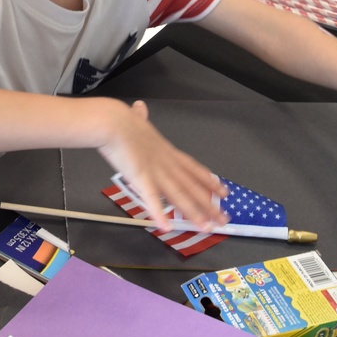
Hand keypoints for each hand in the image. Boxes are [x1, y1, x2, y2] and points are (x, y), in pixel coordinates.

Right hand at [96, 99, 226, 230]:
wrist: (112, 121)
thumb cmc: (120, 120)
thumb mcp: (135, 118)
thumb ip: (139, 116)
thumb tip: (139, 108)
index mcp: (166, 151)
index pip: (194, 169)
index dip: (210, 181)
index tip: (223, 191)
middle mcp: (166, 164)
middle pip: (192, 187)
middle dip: (209, 205)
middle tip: (224, 219)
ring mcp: (156, 172)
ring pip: (179, 196)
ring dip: (194, 213)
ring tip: (206, 228)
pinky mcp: (141, 179)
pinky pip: (152, 200)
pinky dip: (160, 214)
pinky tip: (167, 228)